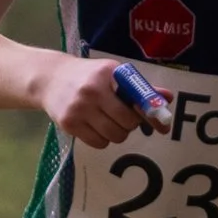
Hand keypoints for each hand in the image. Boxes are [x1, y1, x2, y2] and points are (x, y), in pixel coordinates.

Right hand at [40, 56, 163, 149]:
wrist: (49, 79)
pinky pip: (99, 143)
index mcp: (108, 74)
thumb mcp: (112, 74)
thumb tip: (167, 98)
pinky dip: (103, 139)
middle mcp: (93, 90)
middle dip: (131, 124)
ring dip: (118, 133)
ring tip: (109, 121)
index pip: (137, 98)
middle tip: (124, 117)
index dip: (151, 114)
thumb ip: (140, 87)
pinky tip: (96, 127)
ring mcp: (79, 108)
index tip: (163, 127)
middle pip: (127, 122)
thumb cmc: (88, 76)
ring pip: (114, 135)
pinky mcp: (69, 124)